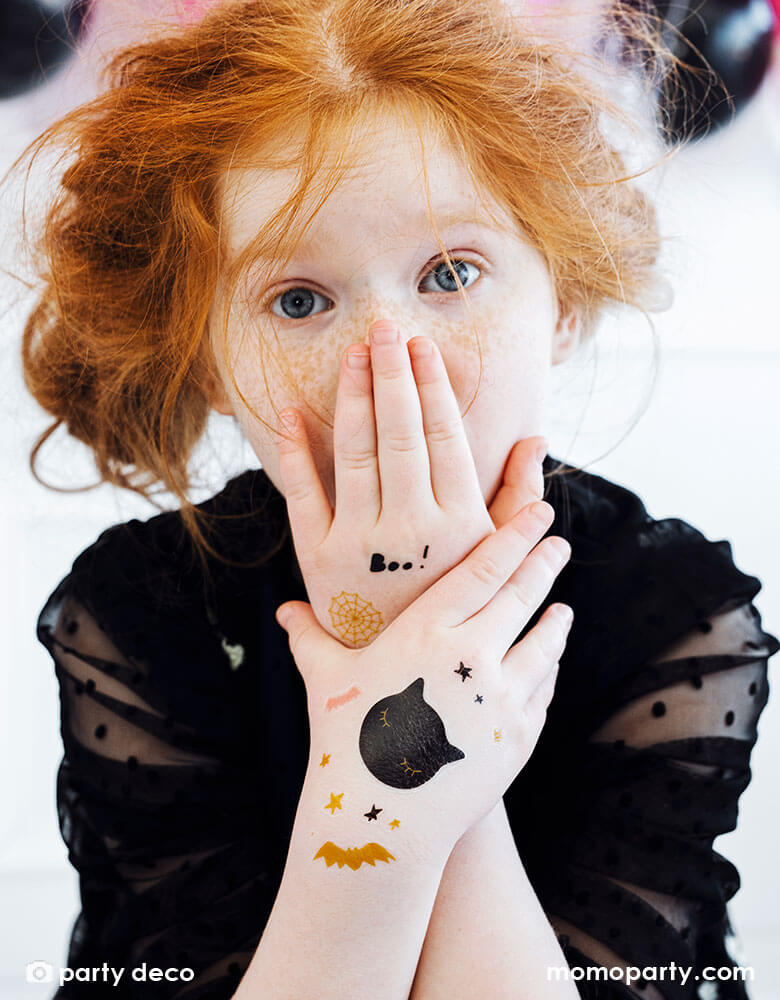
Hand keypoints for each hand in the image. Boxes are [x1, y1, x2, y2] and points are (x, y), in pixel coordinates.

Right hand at [275, 499, 572, 852]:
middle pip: (521, 595)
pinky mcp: (519, 736)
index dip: (516, 535)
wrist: (381, 819)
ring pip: (542, 642)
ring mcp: (501, 697)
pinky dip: (549, 667)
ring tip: (563, 606)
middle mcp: (471, 654)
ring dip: (555, 619)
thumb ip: (311, 638)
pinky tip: (550, 659)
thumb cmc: (345, 741)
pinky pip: (543, 688)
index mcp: (426, 630)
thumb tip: (285, 610)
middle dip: (544, 563)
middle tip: (558, 541)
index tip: (539, 511)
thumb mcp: (325, 680)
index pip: (484, 569)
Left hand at [276, 318, 545, 647]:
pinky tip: (292, 412)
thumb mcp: (494, 553)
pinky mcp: (318, 557)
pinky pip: (303, 494)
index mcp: (458, 521)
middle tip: (385, 328)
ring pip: (354, 453)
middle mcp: (409, 527)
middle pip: (398, 434)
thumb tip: (536, 440)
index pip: (443, 437)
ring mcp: (359, 541)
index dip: (431, 387)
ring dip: (353, 398)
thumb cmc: (453, 599)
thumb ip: (516, 496)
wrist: (402, 670)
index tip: (422, 347)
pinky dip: (295, 452)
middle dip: (392, 375)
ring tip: (354, 354)